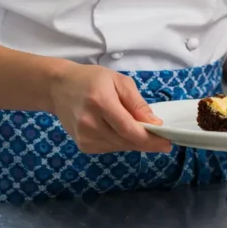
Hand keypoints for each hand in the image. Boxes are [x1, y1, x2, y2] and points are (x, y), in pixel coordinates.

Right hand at [48, 63, 171, 154]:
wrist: (59, 88)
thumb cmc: (91, 79)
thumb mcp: (118, 81)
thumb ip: (137, 103)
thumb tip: (154, 123)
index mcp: (100, 102)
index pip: (129, 129)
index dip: (150, 139)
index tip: (167, 142)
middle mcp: (90, 123)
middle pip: (126, 141)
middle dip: (147, 142)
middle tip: (162, 139)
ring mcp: (84, 137)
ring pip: (120, 147)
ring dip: (134, 142)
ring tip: (141, 131)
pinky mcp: (83, 145)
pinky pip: (110, 148)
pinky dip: (121, 142)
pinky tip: (121, 131)